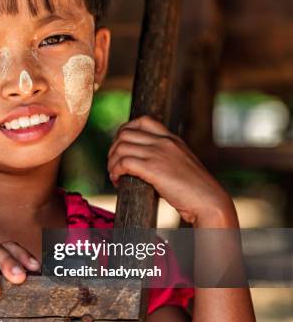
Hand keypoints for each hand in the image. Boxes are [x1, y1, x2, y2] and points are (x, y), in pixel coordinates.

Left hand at [107, 115, 235, 225]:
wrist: (209, 201)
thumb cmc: (195, 191)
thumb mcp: (181, 165)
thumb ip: (165, 159)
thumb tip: (141, 166)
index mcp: (172, 139)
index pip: (143, 121)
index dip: (125, 132)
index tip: (122, 149)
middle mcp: (164, 142)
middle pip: (125, 133)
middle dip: (113, 149)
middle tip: (114, 166)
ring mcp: (159, 153)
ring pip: (120, 147)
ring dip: (112, 162)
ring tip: (115, 175)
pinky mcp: (153, 168)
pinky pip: (123, 162)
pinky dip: (115, 171)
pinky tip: (118, 181)